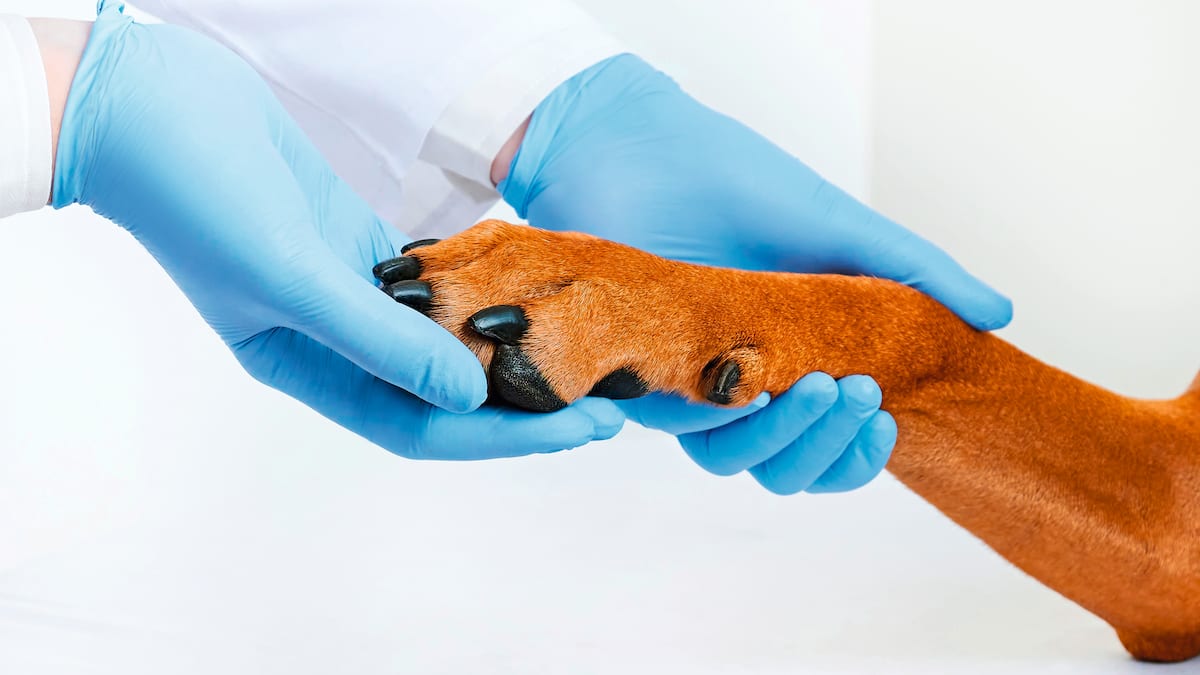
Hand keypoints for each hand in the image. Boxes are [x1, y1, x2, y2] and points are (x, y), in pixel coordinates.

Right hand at [48, 2, 623, 457]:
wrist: (151, 108)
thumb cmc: (200, 197)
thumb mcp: (291, 275)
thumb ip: (379, 340)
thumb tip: (469, 397)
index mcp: (306, 370)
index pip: (420, 426)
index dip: (504, 436)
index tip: (583, 428)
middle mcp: (333, 341)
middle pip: (443, 391)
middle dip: (524, 402)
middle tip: (608, 399)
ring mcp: (348, 290)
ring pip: (443, 337)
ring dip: (507, 347)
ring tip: (581, 349)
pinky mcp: (357, 240)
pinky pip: (435, 281)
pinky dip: (480, 287)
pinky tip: (532, 283)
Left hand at [497, 54, 1008, 491]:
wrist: (652, 148)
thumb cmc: (744, 187)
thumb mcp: (843, 230)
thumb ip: (916, 274)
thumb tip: (1000, 315)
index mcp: (790, 368)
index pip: (828, 448)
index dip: (859, 455)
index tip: (889, 419)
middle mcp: (740, 388)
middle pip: (784, 468)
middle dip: (830, 447)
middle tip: (861, 392)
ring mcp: (687, 384)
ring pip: (731, 461)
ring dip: (785, 438)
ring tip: (821, 383)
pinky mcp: (635, 374)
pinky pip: (673, 425)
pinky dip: (720, 415)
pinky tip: (753, 384)